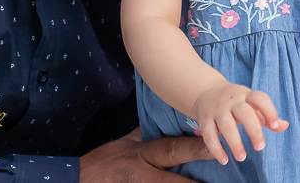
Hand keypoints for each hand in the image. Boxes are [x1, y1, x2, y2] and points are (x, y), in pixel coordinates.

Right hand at [79, 129, 212, 181]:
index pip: (172, 150)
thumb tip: (169, 122)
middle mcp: (142, 176)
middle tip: (222, 181)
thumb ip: (147, 135)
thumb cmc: (104, 162)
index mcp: (141, 155)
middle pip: (175, 181)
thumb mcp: (125, 143)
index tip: (214, 148)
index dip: (194, 149)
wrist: (77, 180)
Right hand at [193, 82, 287, 164]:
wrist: (206, 91)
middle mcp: (232, 101)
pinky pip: (209, 135)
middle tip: (260, 147)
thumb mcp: (251, 104)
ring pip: (226, 125)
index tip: (274, 126)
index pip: (259, 98)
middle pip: (244, 113)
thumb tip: (285, 126)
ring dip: (234, 142)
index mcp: (246, 96)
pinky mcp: (205, 120)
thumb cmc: (236, 102)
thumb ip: (267, 116)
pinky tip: (224, 160)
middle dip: (253, 130)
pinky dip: (216, 148)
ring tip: (242, 157)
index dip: (269, 111)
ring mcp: (217, 110)